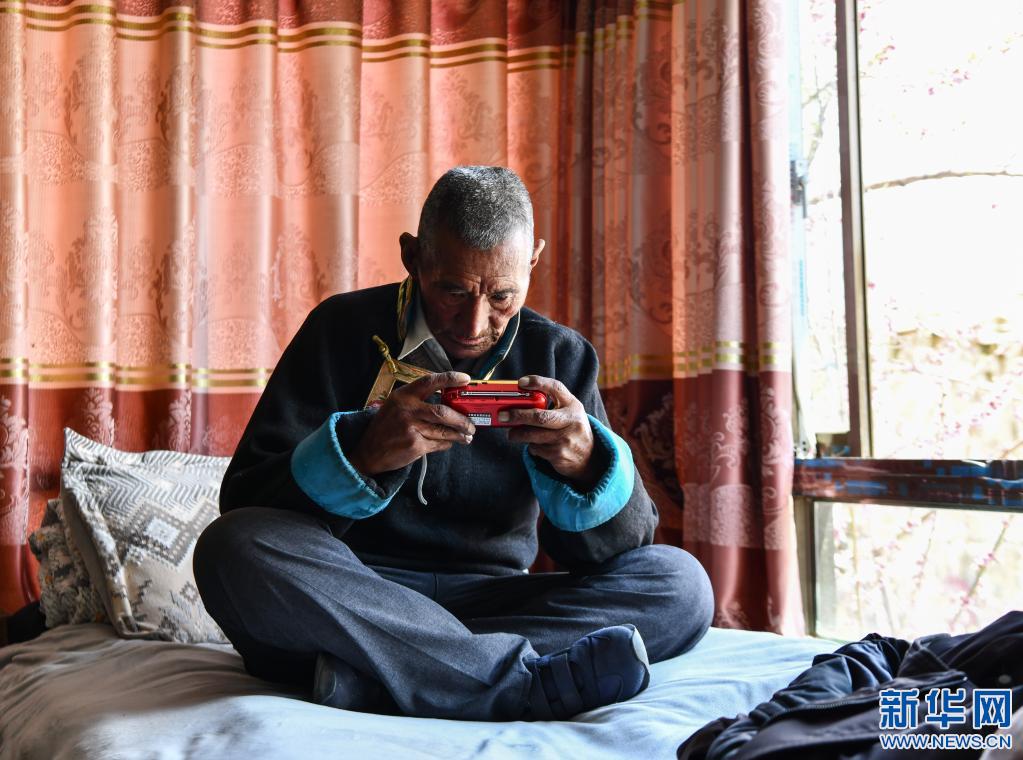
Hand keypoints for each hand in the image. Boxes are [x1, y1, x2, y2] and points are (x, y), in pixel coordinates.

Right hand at [349, 372, 475, 475]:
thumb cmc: (387, 426)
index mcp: (403, 396)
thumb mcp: (396, 405)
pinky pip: (439, 444)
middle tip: (471, 423)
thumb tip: (450, 400)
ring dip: (459, 434)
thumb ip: (418, 400)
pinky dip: (447, 443)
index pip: (430, 382)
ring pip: (444, 431)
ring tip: (467, 435)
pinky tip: (449, 442)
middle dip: (462, 419)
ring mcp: (411, 429)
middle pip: (443, 412)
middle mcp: (407, 410)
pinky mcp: (415, 446)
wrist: (369, 451)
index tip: (465, 379)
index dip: (450, 379)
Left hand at [502, 375, 601, 489]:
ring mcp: (565, 439)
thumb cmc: (572, 428)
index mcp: (573, 405)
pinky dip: (531, 446)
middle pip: (540, 417)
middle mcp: (572, 421)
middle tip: (503, 416)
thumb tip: (519, 398)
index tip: (521, 382)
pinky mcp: (559, 455)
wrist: (589, 456)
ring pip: (533, 435)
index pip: (556, 388)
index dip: (538, 382)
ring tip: (512, 433)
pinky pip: (536, 448)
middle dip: (518, 416)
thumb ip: (551, 401)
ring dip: (518, 434)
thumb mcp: (568, 411)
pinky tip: (537, 444)